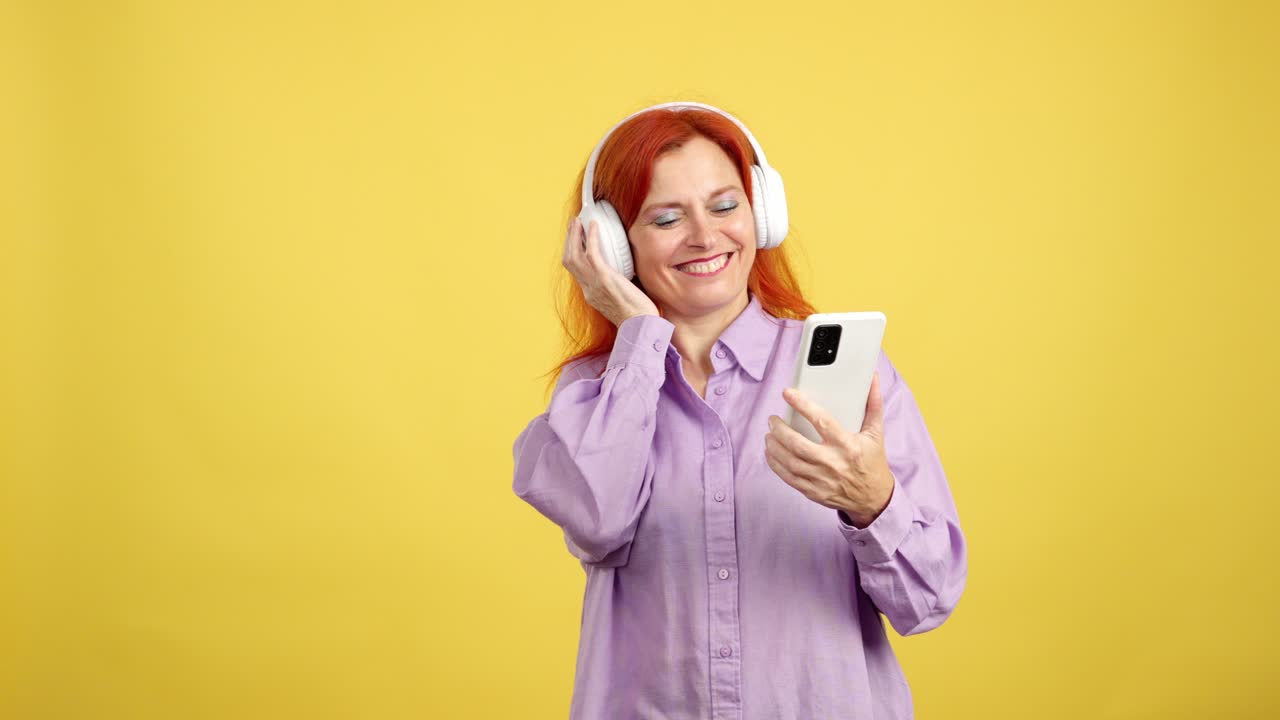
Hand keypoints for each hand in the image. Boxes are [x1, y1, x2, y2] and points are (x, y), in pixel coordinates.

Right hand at [562, 216, 659, 327]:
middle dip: (569, 241)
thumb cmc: (637, 317)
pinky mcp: (605, 278)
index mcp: (591, 295)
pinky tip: (593, 226)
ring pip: (574, 255)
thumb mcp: (619, 301)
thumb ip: (615, 288)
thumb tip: (625, 275)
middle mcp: (588, 289)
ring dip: (574, 236)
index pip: (575, 272)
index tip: (576, 241)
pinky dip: (591, 237)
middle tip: (573, 224)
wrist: (641, 327)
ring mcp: (594, 284)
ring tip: (578, 221)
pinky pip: (592, 253)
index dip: (573, 254)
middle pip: (569, 261)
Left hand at [764, 371, 895, 527]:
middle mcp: (833, 463)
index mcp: (848, 445)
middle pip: (798, 444)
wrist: (874, 498)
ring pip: (789, 461)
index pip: (821, 421)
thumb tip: (872, 379)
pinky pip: (788, 478)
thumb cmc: (873, 462)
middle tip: (772, 419)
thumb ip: (873, 404)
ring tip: (769, 434)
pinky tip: (770, 452)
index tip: (788, 393)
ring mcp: (822, 480)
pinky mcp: (814, 492)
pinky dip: (775, 464)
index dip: (802, 405)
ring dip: (774, 445)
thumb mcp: (876, 433)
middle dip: (779, 429)